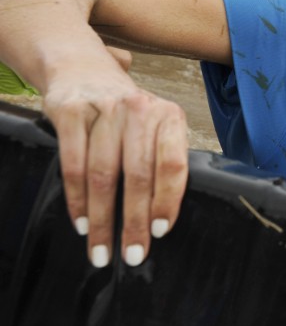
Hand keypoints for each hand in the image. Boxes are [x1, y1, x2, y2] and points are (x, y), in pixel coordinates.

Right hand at [42, 67, 189, 268]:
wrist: (82, 69)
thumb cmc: (125, 112)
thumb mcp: (153, 126)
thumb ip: (161, 159)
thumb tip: (163, 217)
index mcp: (169, 116)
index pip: (173, 164)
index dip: (167, 200)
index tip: (159, 232)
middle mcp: (140, 110)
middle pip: (138, 176)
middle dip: (134, 221)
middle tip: (131, 255)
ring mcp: (105, 109)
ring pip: (103, 176)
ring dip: (101, 219)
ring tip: (100, 250)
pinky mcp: (72, 112)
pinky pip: (74, 165)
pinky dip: (77, 199)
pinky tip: (80, 223)